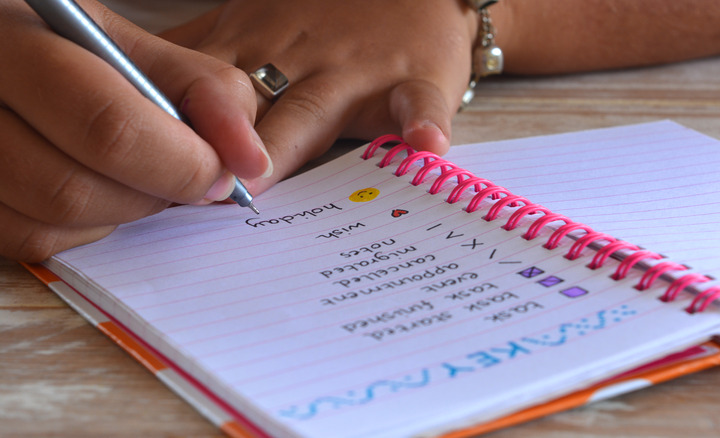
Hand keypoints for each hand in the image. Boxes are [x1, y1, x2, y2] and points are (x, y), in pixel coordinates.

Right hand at [0, 0, 270, 260]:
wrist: (2, 55)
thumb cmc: (75, 48)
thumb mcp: (137, 46)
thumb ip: (205, 92)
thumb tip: (252, 162)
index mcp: (19, 42)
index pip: (109, 127)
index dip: (181, 164)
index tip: (223, 173)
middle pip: (72, 189)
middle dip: (153, 194)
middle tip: (186, 179)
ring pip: (50, 224)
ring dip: (121, 212)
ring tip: (137, 175)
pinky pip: (31, 241)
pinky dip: (84, 227)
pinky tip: (98, 189)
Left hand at [161, 0, 476, 193]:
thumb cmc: (327, 14)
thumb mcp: (249, 21)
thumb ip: (197, 55)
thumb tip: (130, 87)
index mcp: (249, 51)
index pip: (195, 97)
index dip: (162, 132)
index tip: (127, 169)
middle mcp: (294, 64)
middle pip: (241, 110)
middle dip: (205, 149)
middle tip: (171, 192)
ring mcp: (353, 73)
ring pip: (312, 110)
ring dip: (284, 141)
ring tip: (257, 180)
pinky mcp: (413, 78)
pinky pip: (417, 102)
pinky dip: (419, 123)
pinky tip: (422, 146)